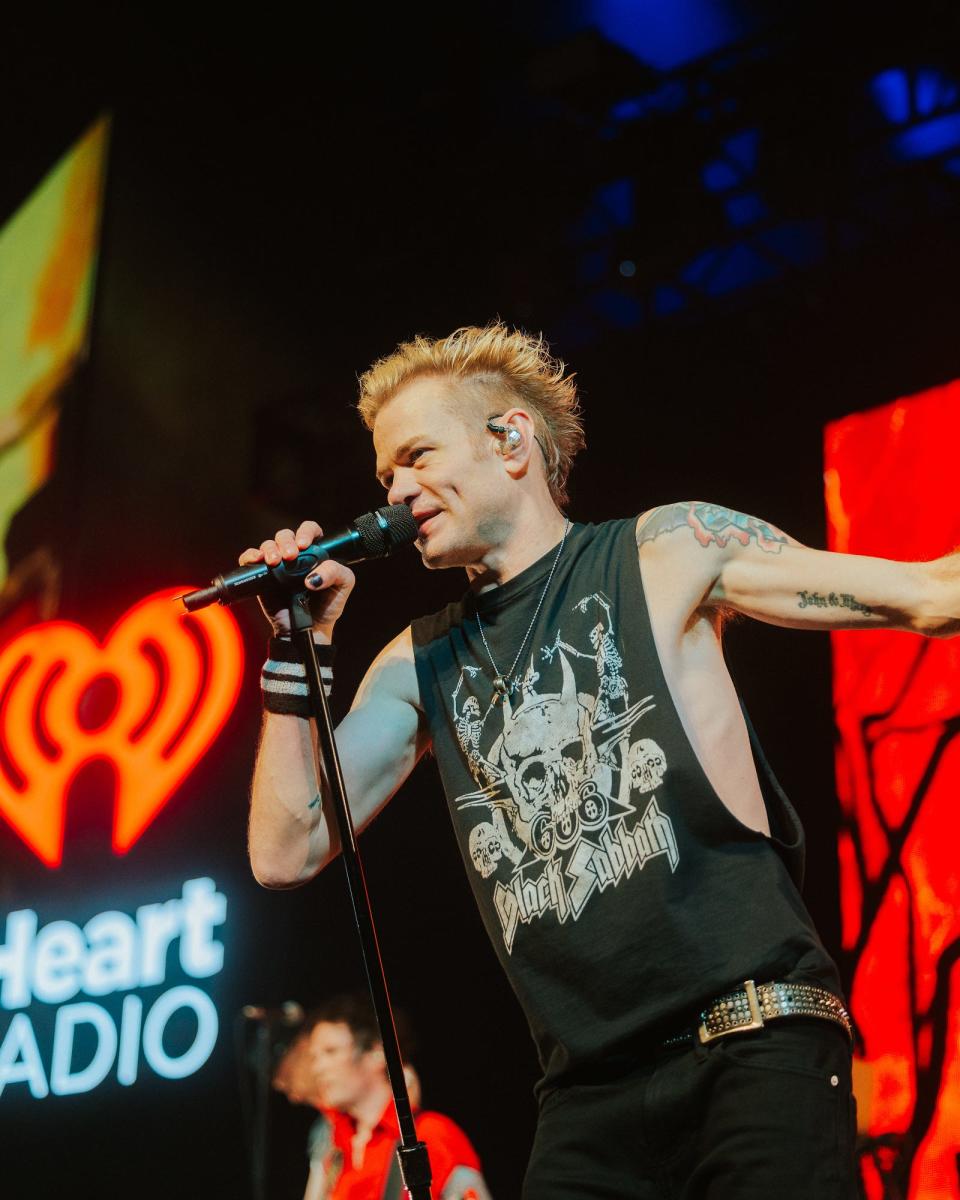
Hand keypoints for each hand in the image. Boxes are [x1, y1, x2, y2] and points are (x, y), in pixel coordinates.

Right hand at [238, 521, 355, 638]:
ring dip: (270, 549)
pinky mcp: (262, 576)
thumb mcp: (343, 584)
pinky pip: (250, 559)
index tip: (304, 545)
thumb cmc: (328, 605)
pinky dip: (250, 556)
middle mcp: (296, 556)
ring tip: (275, 562)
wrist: (310, 629)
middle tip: (290, 556)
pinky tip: (257, 560)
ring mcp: (278, 566)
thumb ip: (335, 572)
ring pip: (269, 544)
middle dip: (286, 541)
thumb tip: (313, 576)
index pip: (310, 530)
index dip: (306, 531)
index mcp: (316, 553)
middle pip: (286, 535)